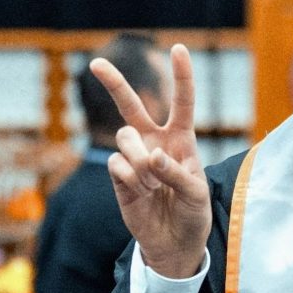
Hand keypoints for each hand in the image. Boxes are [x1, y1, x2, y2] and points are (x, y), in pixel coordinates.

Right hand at [90, 44, 210, 277]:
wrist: (173, 244)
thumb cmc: (193, 214)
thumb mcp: (197, 195)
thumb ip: (178, 174)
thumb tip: (152, 157)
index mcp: (181, 139)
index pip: (182, 102)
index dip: (181, 75)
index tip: (179, 49)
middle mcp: (154, 142)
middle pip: (132, 106)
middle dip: (114, 83)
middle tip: (95, 63)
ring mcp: (134, 158)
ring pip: (126, 139)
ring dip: (141, 161)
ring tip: (154, 185)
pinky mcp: (118, 176)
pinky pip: (117, 164)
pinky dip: (132, 179)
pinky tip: (143, 193)